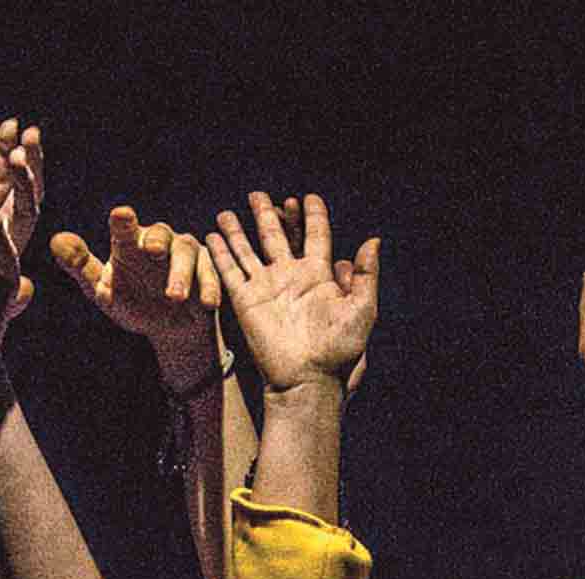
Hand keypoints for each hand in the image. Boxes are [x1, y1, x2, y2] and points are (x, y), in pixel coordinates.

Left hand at [0, 119, 41, 371]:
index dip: (3, 155)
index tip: (12, 124)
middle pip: (19, 195)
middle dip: (26, 165)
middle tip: (30, 134)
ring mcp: (1, 265)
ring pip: (23, 222)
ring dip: (24, 191)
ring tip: (20, 161)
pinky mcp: (1, 294)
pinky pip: (9, 267)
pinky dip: (4, 245)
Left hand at [50, 207, 219, 387]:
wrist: (168, 328)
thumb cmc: (133, 302)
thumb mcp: (103, 290)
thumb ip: (81, 266)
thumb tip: (56, 240)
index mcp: (129, 243)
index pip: (123, 228)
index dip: (122, 221)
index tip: (120, 215)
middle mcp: (159, 241)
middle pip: (160, 233)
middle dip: (157, 240)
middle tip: (152, 251)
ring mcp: (185, 254)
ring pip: (186, 253)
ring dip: (181, 273)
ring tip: (174, 297)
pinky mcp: (208, 269)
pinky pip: (210, 274)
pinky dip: (208, 287)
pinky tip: (207, 304)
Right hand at [205, 192, 378, 393]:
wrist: (307, 377)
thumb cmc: (338, 349)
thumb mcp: (361, 308)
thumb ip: (365, 274)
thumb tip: (373, 240)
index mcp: (318, 275)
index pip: (314, 235)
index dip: (312, 216)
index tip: (308, 197)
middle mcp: (290, 277)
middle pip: (276, 236)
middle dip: (268, 214)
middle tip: (259, 195)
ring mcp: (265, 287)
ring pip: (248, 250)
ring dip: (237, 231)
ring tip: (228, 211)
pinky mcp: (245, 301)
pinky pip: (230, 271)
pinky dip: (220, 254)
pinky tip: (211, 236)